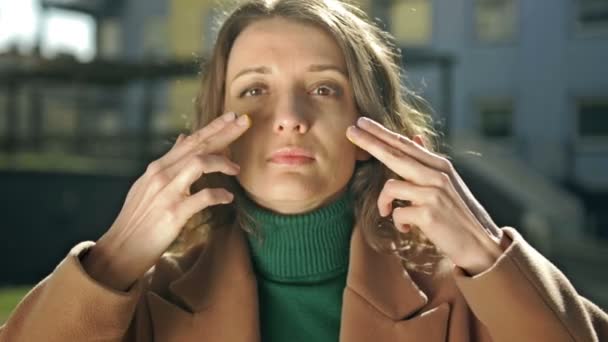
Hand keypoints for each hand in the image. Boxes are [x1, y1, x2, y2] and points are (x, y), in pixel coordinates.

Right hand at [83, 112, 250, 289]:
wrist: (121, 248)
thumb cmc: (139, 218)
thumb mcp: (148, 184)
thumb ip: (169, 162)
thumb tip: (183, 138)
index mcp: (158, 167)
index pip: (190, 141)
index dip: (212, 128)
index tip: (232, 117)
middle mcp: (161, 175)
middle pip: (198, 146)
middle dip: (224, 132)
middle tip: (244, 122)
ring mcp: (167, 193)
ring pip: (199, 164)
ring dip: (222, 162)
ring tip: (236, 169)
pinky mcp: (174, 213)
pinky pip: (203, 197)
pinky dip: (219, 194)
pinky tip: (228, 197)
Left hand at [346, 117, 503, 274]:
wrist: (480, 244)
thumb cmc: (457, 213)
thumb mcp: (446, 182)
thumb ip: (427, 162)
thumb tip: (416, 137)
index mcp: (439, 165)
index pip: (404, 144)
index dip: (381, 132)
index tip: (361, 121)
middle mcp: (436, 174)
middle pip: (394, 154)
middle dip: (369, 141)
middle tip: (349, 130)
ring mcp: (433, 192)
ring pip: (390, 187)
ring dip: (384, 204)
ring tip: (388, 213)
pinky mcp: (428, 213)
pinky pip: (397, 213)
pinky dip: (398, 222)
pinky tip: (409, 227)